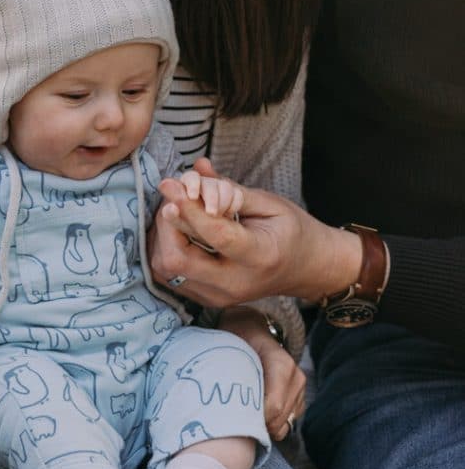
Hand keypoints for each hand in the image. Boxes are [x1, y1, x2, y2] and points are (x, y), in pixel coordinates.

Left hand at [151, 169, 361, 305]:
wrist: (307, 269)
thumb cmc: (291, 229)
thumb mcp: (269, 203)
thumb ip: (229, 188)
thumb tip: (196, 168)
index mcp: (260, 256)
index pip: (216, 234)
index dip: (188, 208)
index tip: (169, 184)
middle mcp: (236, 284)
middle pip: (179, 260)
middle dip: (166, 225)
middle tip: (170, 197)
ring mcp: (219, 297)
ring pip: (167, 271)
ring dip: (161, 237)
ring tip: (172, 210)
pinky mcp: (207, 300)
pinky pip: (170, 277)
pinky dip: (165, 249)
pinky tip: (175, 229)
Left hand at [218, 306, 305, 440]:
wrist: (251, 331)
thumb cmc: (238, 341)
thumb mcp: (232, 350)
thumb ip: (234, 375)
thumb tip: (229, 405)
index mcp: (281, 363)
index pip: (273, 406)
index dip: (254, 418)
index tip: (235, 414)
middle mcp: (296, 376)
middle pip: (279, 420)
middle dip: (257, 424)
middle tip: (237, 415)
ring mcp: (300, 388)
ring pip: (284, 426)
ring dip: (264, 424)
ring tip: (247, 410)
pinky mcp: (300, 399)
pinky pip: (287, 423)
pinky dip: (271, 422)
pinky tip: (257, 409)